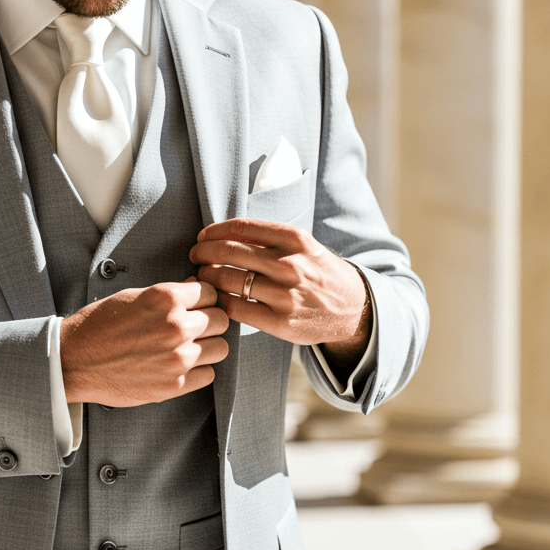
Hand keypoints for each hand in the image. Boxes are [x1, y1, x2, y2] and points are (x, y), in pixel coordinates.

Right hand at [60, 280, 229, 406]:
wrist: (74, 361)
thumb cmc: (100, 325)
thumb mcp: (133, 296)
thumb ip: (170, 295)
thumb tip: (197, 289)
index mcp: (166, 298)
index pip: (211, 292)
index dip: (203, 299)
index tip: (195, 306)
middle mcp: (176, 326)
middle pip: (222, 320)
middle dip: (210, 321)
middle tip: (194, 327)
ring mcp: (177, 358)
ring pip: (221, 348)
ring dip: (208, 346)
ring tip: (188, 347)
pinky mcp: (174, 385)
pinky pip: (209, 375)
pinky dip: (199, 371)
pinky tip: (179, 365)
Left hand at [189, 219, 371, 378]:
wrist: (353, 309)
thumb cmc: (320, 274)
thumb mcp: (304, 246)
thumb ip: (270, 239)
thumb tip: (225, 234)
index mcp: (295, 239)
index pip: (240, 228)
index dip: (213, 231)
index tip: (203, 237)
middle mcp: (290, 264)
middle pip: (228, 252)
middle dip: (203, 252)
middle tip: (195, 256)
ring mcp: (285, 294)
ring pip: (227, 280)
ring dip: (206, 277)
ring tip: (202, 277)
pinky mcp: (280, 321)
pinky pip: (235, 308)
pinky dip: (219, 301)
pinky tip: (216, 298)